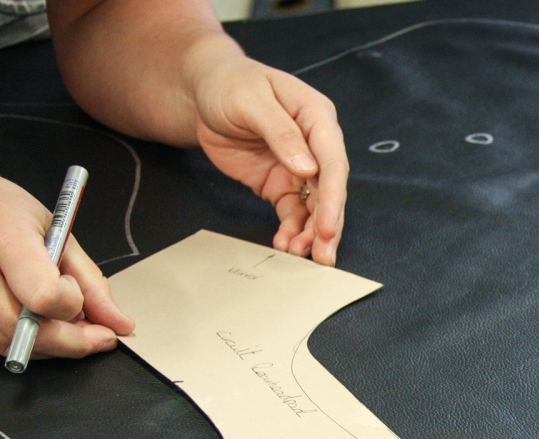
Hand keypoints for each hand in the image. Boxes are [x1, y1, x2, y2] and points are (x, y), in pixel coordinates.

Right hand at [0, 164, 134, 356]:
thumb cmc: (2, 212)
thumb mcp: (58, 231)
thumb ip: (92, 282)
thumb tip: (118, 323)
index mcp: (4, 240)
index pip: (46, 298)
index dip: (73, 304)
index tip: (77, 293)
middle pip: (29, 332)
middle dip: (71, 340)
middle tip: (93, 331)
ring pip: (11, 345)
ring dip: (48, 345)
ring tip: (60, 321)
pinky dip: (20, 342)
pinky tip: (30, 322)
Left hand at [189, 44, 347, 264]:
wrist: (205, 91)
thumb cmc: (230, 84)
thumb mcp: (251, 100)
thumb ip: (281, 132)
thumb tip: (308, 168)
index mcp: (317, 117)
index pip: (333, 162)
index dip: (332, 198)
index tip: (326, 227)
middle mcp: (316, 145)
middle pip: (330, 191)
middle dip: (327, 225)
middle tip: (323, 255)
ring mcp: (300, 167)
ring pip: (314, 207)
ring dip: (309, 234)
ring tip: (297, 255)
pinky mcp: (282, 183)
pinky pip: (293, 212)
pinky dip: (291, 231)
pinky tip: (284, 245)